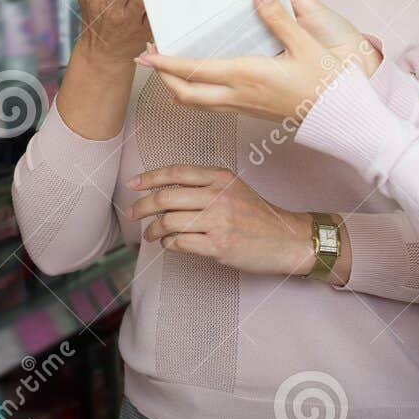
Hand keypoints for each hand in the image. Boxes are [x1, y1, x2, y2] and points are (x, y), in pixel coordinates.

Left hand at [126, 166, 314, 276]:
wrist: (285, 239)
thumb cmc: (257, 216)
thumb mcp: (233, 188)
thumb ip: (204, 185)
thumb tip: (164, 191)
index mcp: (219, 177)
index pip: (175, 173)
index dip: (149, 178)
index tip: (132, 185)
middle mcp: (217, 196)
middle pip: (165, 198)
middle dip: (142, 206)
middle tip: (133, 213)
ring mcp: (218, 221)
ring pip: (169, 222)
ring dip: (154, 230)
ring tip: (151, 234)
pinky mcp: (218, 246)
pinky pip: (180, 243)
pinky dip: (168, 244)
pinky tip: (170, 244)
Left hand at [135, 0, 377, 123]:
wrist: (341, 117)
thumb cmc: (326, 82)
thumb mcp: (304, 43)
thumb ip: (278, 16)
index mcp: (246, 75)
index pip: (194, 71)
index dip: (165, 63)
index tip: (145, 53)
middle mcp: (239, 95)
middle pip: (186, 94)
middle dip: (162, 77)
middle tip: (148, 57)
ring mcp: (244, 107)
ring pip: (198, 105)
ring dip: (176, 88)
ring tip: (166, 69)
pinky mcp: (252, 112)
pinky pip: (213, 108)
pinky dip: (196, 96)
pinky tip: (198, 85)